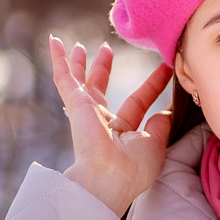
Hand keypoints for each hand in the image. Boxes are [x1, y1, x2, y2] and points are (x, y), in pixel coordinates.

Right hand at [48, 36, 174, 217]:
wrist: (108, 178)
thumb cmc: (133, 169)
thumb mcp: (155, 144)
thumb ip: (160, 126)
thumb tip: (166, 112)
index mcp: (122, 133)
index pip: (137, 102)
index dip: (151, 85)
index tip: (165, 68)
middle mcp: (102, 122)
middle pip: (101, 89)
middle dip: (103, 69)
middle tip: (107, 49)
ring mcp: (86, 113)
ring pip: (79, 82)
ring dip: (79, 64)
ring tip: (80, 46)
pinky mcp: (76, 104)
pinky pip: (64, 78)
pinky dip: (59, 60)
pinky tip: (53, 42)